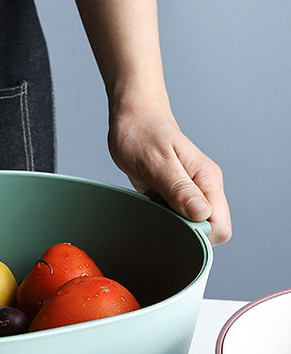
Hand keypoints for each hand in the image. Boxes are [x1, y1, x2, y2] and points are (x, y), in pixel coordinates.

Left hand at [108, 104, 231, 244]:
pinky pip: (174, 219)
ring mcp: (189, 193)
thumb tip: (201, 213)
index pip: (219, 226)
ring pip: (190, 227)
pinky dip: (161, 219)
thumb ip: (178, 188)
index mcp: (207, 180)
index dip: (198, 235)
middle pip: (207, 232)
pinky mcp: (173, 195)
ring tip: (151, 209)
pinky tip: (148, 207)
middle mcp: (202, 189)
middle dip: (183, 234)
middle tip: (157, 217)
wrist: (133, 117)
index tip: (173, 227)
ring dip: (170, 226)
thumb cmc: (143, 133)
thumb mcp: (157, 161)